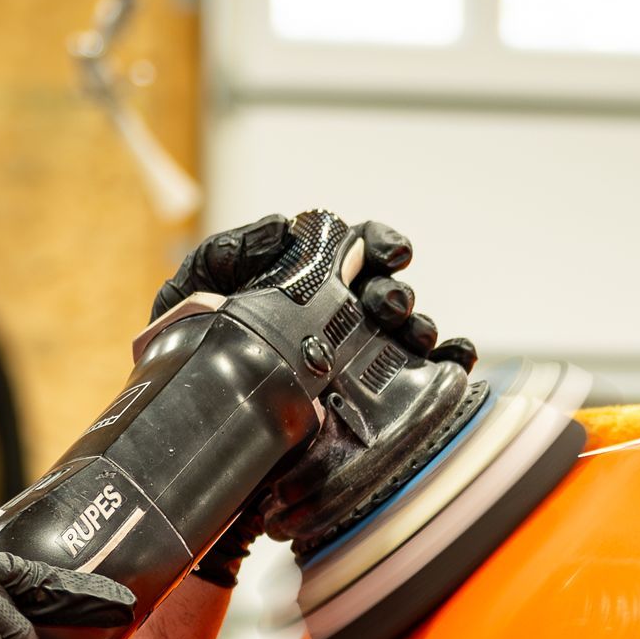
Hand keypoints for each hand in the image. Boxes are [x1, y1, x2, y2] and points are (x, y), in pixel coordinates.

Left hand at [153, 213, 475, 374]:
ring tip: (417, 336)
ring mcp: (355, 357)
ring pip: (408, 333)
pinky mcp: (364, 401)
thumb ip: (234, 250)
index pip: (360, 249)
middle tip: (390, 307)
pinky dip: (448, 365)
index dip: (382, 244)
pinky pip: (419, 380)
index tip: (391, 254)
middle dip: (396, 294)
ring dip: (422, 328)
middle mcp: (342, 314)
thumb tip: (282, 227)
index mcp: (311, 278)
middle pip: (388, 291)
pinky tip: (455, 363)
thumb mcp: (199, 284)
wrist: (184, 410)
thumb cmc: (191, 337)